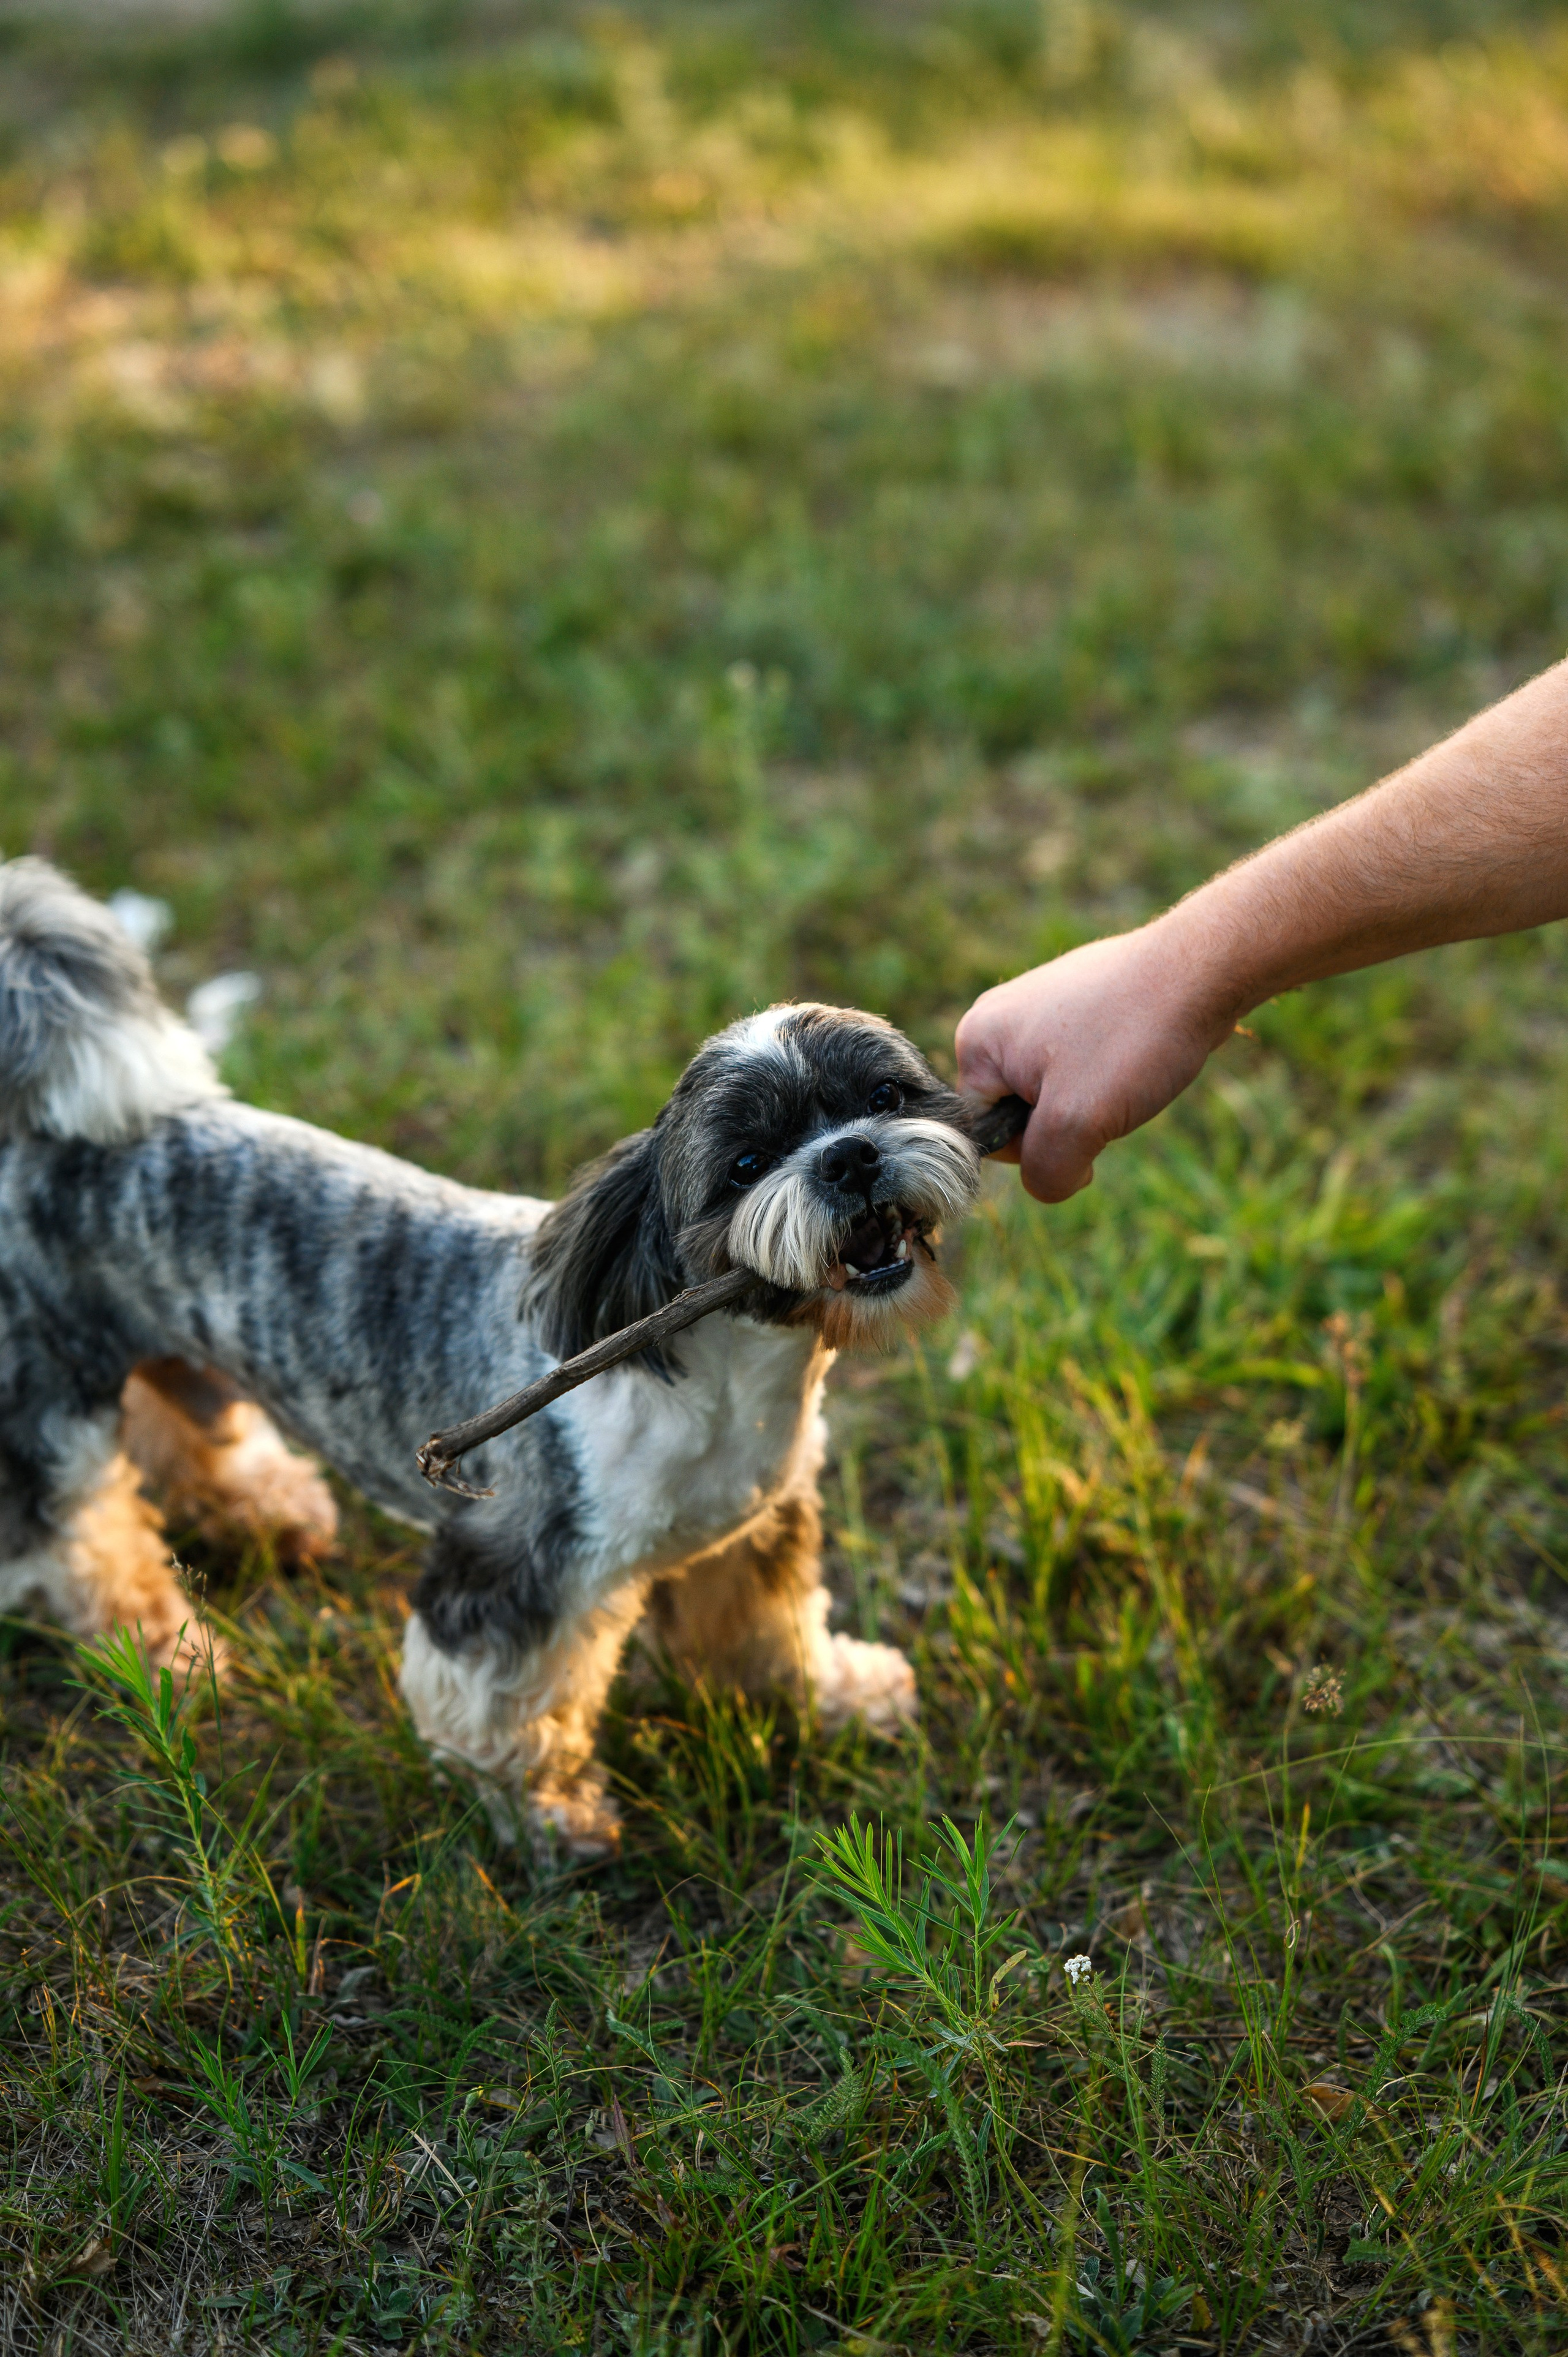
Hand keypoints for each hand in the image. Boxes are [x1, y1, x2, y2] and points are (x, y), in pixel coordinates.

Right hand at [955, 921, 1235, 1200]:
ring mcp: (1039, 1006)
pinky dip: (1110, 1075)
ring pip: (1055, 1093)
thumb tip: (1051, 1182)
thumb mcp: (1075, 1125)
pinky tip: (1137, 1054)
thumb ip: (1045, 1172)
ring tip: (1126, 1070)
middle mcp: (997, 1017)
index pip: (984, 1132)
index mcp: (977, 1041)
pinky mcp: (1078, 1003)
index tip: (1080, 1121)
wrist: (1201, 972)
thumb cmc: (1132, 1040)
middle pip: (1019, 1113)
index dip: (1033, 1148)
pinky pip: (1082, 1066)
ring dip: (1092, 1102)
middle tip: (1107, 1095)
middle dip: (1064, 1123)